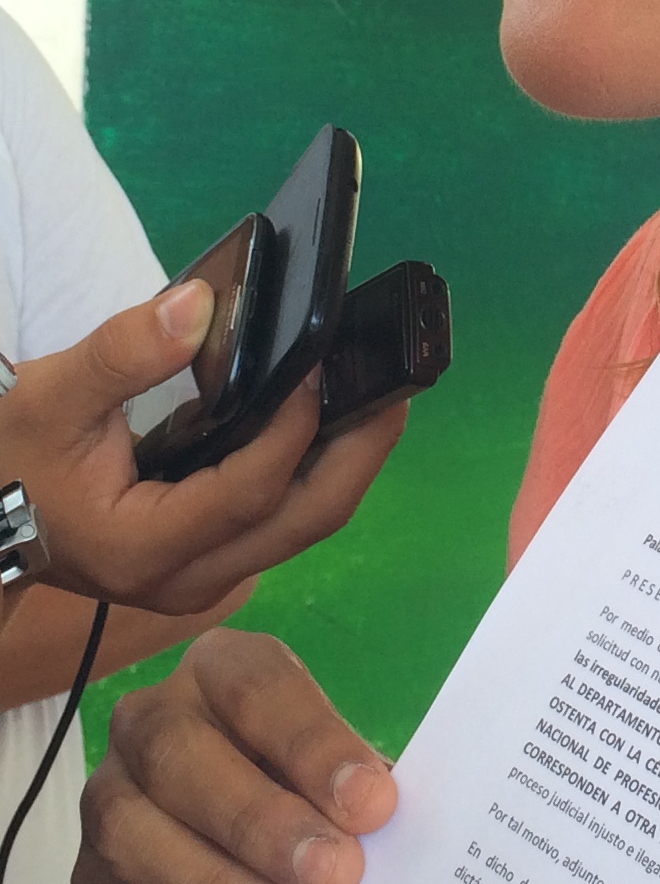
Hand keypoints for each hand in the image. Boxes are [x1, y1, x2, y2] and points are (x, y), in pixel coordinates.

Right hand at [0, 283, 403, 614]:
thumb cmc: (8, 465)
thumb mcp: (46, 399)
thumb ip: (121, 354)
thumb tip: (200, 303)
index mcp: (145, 549)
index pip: (250, 490)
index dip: (296, 425)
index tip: (322, 359)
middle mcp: (188, 579)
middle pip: (307, 517)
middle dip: (361, 447)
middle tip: (397, 377)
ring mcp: (204, 578)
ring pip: (304, 521)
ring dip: (348, 455)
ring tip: (378, 386)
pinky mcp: (212, 561)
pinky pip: (284, 516)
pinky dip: (316, 465)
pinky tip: (331, 413)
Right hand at [74, 626, 396, 883]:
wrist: (252, 830)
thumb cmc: (312, 783)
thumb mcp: (339, 764)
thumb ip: (360, 790)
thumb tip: (398, 840)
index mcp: (219, 670)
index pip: (258, 690)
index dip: (314, 745)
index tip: (374, 802)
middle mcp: (148, 722)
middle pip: (179, 758)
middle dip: (260, 823)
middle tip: (337, 875)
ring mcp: (109, 803)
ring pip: (136, 843)